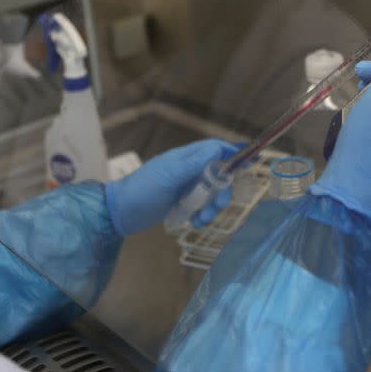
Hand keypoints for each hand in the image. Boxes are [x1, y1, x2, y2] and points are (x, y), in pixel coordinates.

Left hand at [105, 139, 236, 235]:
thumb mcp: (169, 175)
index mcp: (185, 158)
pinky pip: (201, 205)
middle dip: (222, 192)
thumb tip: (219, 149)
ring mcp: (184, 186)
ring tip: (201, 220)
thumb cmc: (143, 191)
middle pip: (218, 175)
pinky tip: (193, 222)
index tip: (250, 163)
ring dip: (211, 207)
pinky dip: (202, 214)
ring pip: (211, 193)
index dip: (233, 154)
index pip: (215, 149)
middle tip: (218, 207)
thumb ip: (195, 163)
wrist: (120, 213)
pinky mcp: (180, 201)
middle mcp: (187, 169)